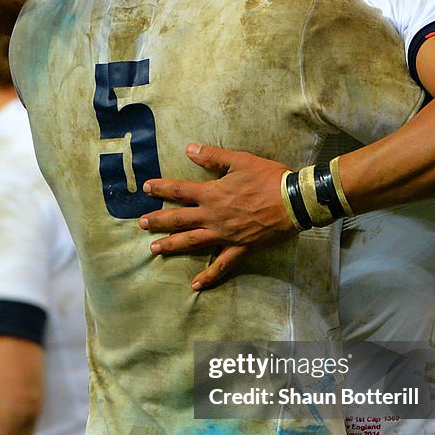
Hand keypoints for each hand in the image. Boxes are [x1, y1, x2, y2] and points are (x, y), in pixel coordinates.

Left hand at [139, 143, 293, 288]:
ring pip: (192, 242)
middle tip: (141, 224)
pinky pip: (221, 265)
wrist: (293, 202)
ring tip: (154, 249)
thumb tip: (189, 149)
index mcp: (212, 194)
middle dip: (158, 221)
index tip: (146, 188)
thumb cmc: (269, 178)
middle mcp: (213, 216)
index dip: (161, 189)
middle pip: (179, 219)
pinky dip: (208, 276)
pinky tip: (195, 285)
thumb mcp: (240, 161)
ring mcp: (224, 235)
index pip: (180, 191)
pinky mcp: (239, 248)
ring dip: (171, 245)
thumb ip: (213, 156)